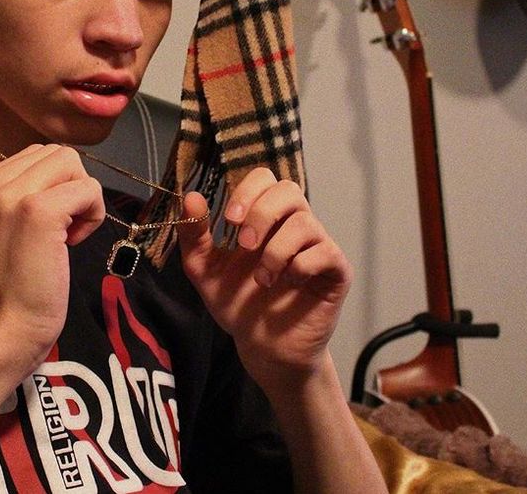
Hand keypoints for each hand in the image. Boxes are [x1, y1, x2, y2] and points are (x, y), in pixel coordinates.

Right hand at [0, 144, 105, 368]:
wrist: (8, 326)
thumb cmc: (16, 279)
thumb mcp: (9, 221)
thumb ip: (26, 189)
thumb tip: (66, 168)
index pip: (37, 153)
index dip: (56, 185)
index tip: (48, 223)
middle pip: (58, 153)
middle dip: (72, 186)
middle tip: (63, 227)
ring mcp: (12, 196)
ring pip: (72, 163)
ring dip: (83, 196)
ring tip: (67, 232)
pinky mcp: (39, 211)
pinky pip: (88, 188)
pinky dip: (93, 213)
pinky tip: (73, 243)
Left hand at [176, 168, 351, 388]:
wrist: (263, 348)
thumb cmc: (238, 305)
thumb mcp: (204, 270)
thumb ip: (194, 235)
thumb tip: (190, 197)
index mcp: (264, 219)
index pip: (264, 178)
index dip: (248, 191)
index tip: (229, 220)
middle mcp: (294, 225)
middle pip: (288, 189)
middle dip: (261, 214)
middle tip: (244, 245)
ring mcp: (318, 245)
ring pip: (304, 223)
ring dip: (275, 251)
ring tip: (263, 280)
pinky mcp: (336, 269)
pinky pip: (324, 252)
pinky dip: (299, 268)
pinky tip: (289, 286)